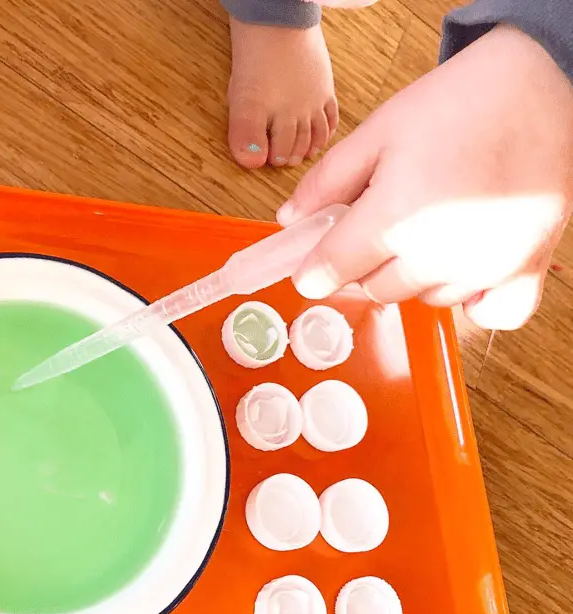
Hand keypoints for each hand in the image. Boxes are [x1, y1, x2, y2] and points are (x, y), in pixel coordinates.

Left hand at [278, 24, 572, 328]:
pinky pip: (490, 314)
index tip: (312, 268)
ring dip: (414, 278)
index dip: (314, 271)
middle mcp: (439, 253)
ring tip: (429, 230)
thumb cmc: (458, 103)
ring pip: (424, 299)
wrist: (540, 84)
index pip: (333, 270)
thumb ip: (326, 182)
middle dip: (366, 264)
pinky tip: (463, 271)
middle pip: (375, 288)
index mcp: (396, 216)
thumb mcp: (377, 132)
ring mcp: (485, 267)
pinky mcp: (527, 268)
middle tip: (380, 227)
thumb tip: (289, 220)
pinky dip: (472, 302)